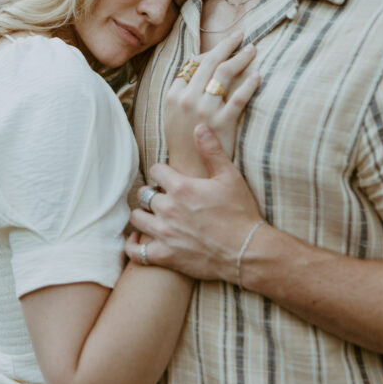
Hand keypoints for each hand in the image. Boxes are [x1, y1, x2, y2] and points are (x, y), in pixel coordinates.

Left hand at [126, 126, 265, 281]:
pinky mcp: (165, 256)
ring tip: (153, 215)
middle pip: (144, 194)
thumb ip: (212, 150)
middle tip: (163, 197)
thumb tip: (199, 126)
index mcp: (181, 187)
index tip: (168, 178)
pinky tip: (140, 238)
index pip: (155, 170)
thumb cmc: (241, 213)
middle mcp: (168, 209)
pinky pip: (136, 251)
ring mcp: (165, 234)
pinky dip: (134, 244)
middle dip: (151, 193)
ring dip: (143, 215)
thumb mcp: (230, 176)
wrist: (248, 252)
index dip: (161, 172)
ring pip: (137, 218)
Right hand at [164, 31, 259, 174]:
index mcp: (173, 95)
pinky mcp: (222, 122)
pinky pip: (239, 96)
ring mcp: (204, 110)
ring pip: (224, 74)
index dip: (210, 52)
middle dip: (226, 45)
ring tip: (252, 49)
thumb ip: (183, 90)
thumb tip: (197, 63)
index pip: (193, 63)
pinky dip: (250, 83)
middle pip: (209, 62)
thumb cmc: (184, 142)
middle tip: (239, 35)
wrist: (190, 172)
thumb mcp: (173, 115)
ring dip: (240, 58)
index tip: (223, 46)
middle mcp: (187, 99)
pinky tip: (258, 76)